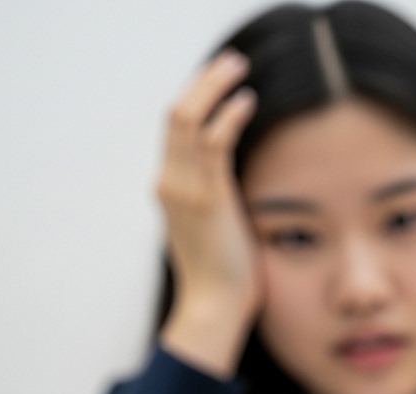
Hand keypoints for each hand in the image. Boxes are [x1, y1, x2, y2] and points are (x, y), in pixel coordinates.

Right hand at [156, 50, 261, 378]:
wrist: (214, 310)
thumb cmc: (225, 279)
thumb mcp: (219, 230)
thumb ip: (222, 203)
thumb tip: (242, 191)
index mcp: (170, 190)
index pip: (175, 130)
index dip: (195, 99)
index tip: (220, 81)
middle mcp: (169, 184)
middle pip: (176, 113)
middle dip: (203, 81)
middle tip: (230, 62)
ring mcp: (184, 190)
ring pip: (188, 118)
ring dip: (214, 86)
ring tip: (238, 67)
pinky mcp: (207, 198)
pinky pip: (212, 142)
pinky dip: (228, 116)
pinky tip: (246, 101)